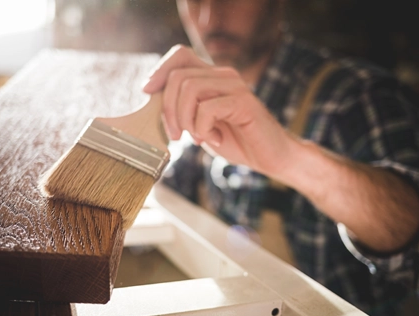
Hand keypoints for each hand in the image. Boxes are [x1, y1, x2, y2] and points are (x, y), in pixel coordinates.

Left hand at [143, 45, 293, 175]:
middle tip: (175, 135)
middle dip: (168, 109)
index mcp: (212, 76)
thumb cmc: (235, 141)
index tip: (147, 92)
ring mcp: (235, 86)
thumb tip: (152, 100)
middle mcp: (223, 75)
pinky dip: (203, 129)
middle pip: (178, 76)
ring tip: (196, 137)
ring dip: (185, 119)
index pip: (180, 55)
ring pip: (190, 89)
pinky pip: (208, 109)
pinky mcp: (244, 102)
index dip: (160, 70)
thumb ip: (181, 109)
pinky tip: (215, 139)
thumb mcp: (199, 123)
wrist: (270, 157)